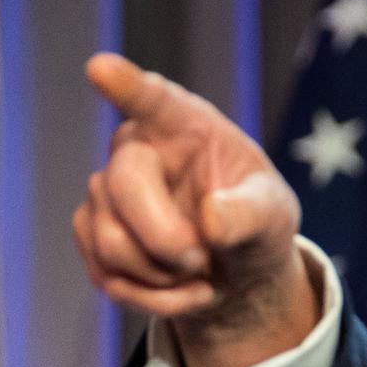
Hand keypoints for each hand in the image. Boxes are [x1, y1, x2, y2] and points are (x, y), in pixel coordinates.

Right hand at [73, 53, 318, 366]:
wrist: (236, 270)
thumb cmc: (257, 224)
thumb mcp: (274, 217)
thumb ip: (250, 214)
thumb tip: (211, 220)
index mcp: (187, 126)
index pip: (154, 100)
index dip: (128, 86)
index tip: (101, 67)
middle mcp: (137, 149)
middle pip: (122, 186)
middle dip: (166, 239)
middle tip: (203, 259)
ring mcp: (106, 191)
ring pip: (111, 241)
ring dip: (164, 276)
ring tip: (202, 272)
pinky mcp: (92, 233)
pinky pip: (108, 276)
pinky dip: (154, 298)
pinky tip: (186, 291)